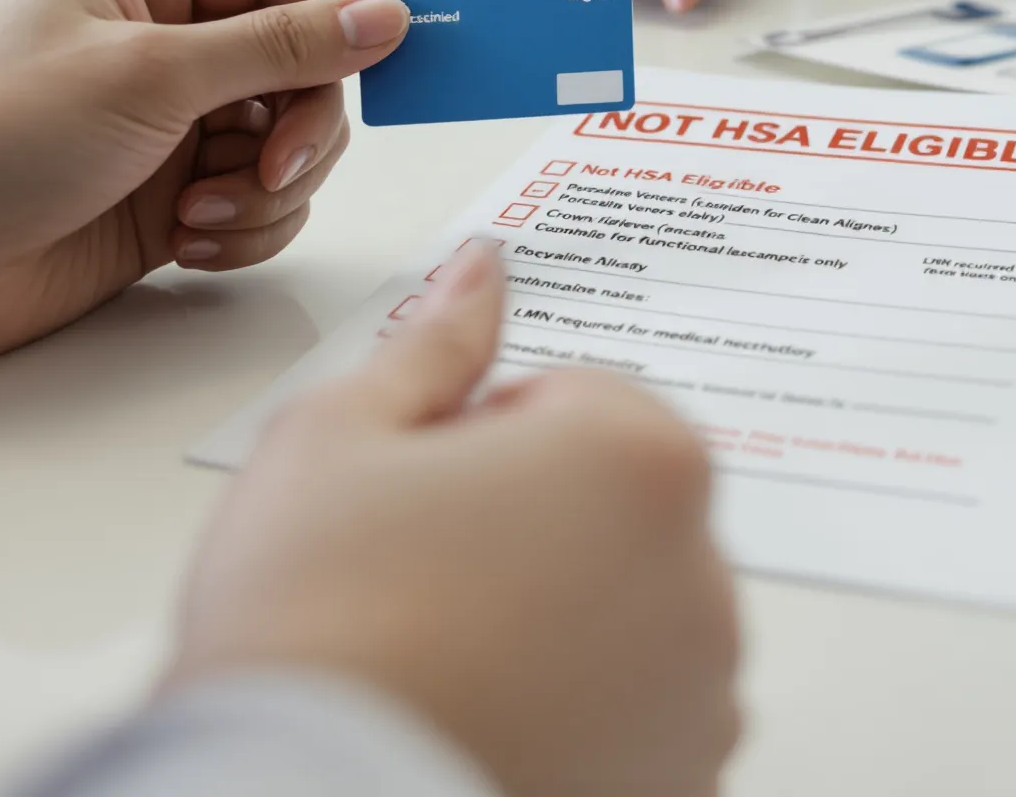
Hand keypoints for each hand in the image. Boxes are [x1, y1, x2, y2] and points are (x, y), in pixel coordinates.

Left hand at [0, 0, 412, 407]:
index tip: (398, 59)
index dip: (344, 16)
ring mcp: (165, 124)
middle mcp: (160, 40)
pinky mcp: (164, 200)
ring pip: (288, 148)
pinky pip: (256, 209)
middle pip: (304, 69)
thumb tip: (382, 14)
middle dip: (301, 130)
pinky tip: (183, 247)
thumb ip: (279, 46)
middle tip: (267, 172)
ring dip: (265, 193)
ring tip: (200, 218)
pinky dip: (240, 233)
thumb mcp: (149, 73)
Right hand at [165, 245, 741, 796]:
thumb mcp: (337, 434)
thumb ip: (433, 343)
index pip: (578, 400)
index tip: (417, 494)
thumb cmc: (313, 622)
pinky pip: (637, 720)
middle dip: (532, 523)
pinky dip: (578, 716)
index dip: (480, 437)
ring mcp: (700, 695)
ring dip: (560, 620)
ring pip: (627, 614)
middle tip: (415, 576)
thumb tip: (482, 269)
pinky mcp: (680, 786)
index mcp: (638, 461)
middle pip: (614, 507)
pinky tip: (482, 719)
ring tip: (441, 658)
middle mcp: (702, 576)